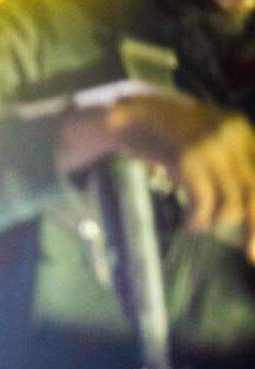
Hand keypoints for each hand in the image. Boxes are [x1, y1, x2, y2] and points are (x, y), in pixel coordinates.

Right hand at [60, 91, 254, 260]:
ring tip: (198, 226)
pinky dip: (199, 219)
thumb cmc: (163, 134)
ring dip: (216, 223)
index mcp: (241, 131)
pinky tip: (190, 224)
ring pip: (233, 201)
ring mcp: (211, 147)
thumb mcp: (200, 144)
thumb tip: (240, 205)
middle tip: (251, 256)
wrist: (126, 111)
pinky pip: (204, 201)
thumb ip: (224, 164)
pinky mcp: (188, 159)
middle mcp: (233, 137)